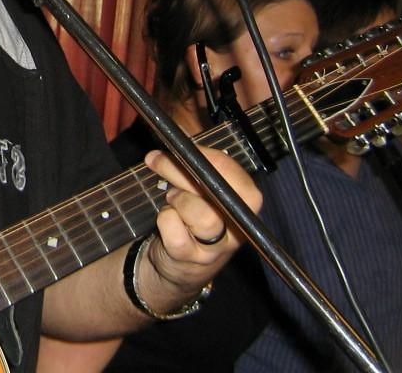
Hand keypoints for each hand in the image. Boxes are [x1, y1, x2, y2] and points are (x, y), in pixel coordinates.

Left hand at [139, 147, 261, 310]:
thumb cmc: (190, 217)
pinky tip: (167, 220)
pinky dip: (166, 221)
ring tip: (172, 199)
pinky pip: (178, 236)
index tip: (183, 146)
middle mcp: (238, 227)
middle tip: (158, 160)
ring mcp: (217, 247)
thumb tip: (177, 137)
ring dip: (179, 201)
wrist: (178, 264)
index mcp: (243, 203)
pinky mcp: (192, 260)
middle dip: (182, 171)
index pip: (235, 174)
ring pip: (204, 217)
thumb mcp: (199, 190)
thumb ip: (194, 165)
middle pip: (217, 193)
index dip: (206, 156)